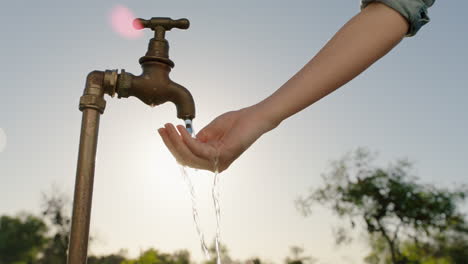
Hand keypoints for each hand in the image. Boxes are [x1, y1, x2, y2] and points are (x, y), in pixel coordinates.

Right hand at [157, 106, 275, 171]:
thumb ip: (198, 138)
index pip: (186, 157)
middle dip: (170, 143)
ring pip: (189, 156)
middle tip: (161, 128)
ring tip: (169, 127)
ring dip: (176, 141)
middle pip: (185, 159)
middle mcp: (215, 164)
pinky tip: (181, 129)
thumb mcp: (211, 130)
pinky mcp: (223, 155)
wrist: (254, 117)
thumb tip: (183, 140)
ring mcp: (219, 162)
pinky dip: (187, 140)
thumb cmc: (236, 122)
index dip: (172, 145)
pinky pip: (198, 150)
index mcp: (211, 159)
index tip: (162, 129)